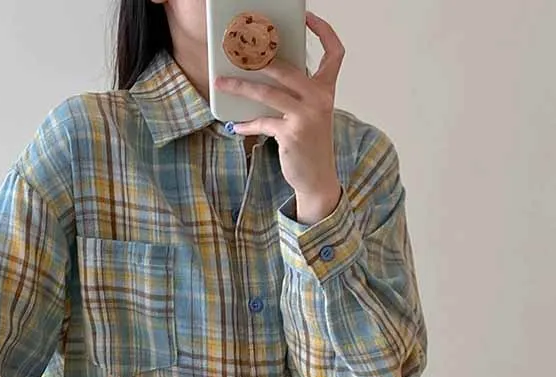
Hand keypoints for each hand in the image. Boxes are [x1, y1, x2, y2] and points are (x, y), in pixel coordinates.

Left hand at [215, 12, 345, 224]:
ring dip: (240, 87)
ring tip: (221, 82)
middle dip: (259, 58)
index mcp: (326, 90)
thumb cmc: (310, 145)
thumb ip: (296, 94)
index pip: (334, 54)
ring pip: (267, 93)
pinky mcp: (291, 134)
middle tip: (239, 51)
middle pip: (286, 68)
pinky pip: (262, 122)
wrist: (317, 178)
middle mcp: (319, 99)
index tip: (307, 18)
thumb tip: (264, 77)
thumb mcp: (310, 114)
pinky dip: (246, 125)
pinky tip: (234, 126)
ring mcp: (306, 116)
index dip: (323, 31)